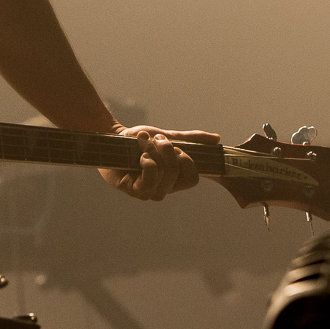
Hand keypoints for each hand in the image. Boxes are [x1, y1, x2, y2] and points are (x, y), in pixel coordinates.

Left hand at [99, 125, 220, 200]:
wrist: (113, 138)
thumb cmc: (138, 141)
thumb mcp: (168, 136)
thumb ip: (191, 139)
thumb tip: (217, 139)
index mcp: (174, 179)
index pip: (193, 178)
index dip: (185, 159)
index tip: (174, 146)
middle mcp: (163, 188)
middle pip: (178, 172)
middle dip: (166, 150)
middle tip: (153, 140)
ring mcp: (149, 192)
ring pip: (164, 174)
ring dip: (152, 152)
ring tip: (142, 144)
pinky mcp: (134, 190)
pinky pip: (149, 179)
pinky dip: (146, 163)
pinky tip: (138, 157)